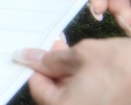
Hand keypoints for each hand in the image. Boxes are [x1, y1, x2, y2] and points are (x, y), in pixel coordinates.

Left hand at [14, 38, 130, 104]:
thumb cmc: (125, 67)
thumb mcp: (83, 54)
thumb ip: (52, 58)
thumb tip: (27, 57)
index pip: (37, 87)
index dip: (40, 65)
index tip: (46, 50)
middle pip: (55, 95)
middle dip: (57, 70)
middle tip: (63, 49)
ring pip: (74, 97)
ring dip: (73, 77)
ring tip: (83, 58)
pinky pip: (90, 101)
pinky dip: (89, 87)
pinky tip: (97, 71)